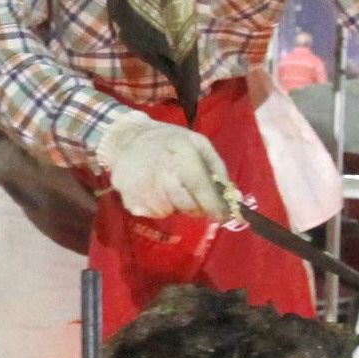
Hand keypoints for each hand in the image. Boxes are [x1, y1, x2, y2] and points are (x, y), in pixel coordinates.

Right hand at [95, 116, 238, 220]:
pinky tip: (154, 189)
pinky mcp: (132, 203)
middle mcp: (161, 173)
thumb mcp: (197, 143)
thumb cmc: (167, 141)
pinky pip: (156, 213)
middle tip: (194, 195)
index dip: (214, 204)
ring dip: (177, 204)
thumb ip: (217, 169)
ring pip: (173, 211)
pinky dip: (160, 205)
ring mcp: (144, 190)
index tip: (224, 215)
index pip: (200, 186)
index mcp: (180, 153)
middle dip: (198, 206)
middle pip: (189, 205)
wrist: (125, 141)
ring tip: (169, 184)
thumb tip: (233, 197)